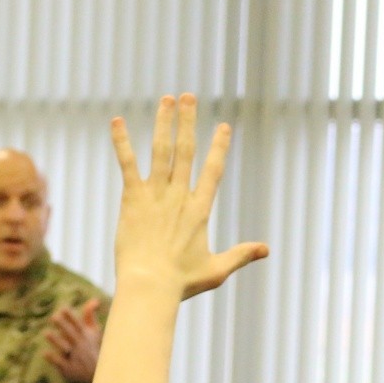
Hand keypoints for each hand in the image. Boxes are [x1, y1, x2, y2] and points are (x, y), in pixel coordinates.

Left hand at [44, 299, 102, 382]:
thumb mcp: (94, 332)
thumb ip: (90, 315)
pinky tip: (45, 353)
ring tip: (46, 333)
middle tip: (53, 317)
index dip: (71, 317)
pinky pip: (60, 363)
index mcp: (85, 336)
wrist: (97, 374)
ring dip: (56, 341)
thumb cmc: (92, 348)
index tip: (63, 309)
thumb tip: (95, 300)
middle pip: (71, 334)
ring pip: (64, 348)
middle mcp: (80, 346)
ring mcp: (74, 358)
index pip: (78, 324)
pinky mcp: (68, 369)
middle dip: (63, 326)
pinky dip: (53, 359)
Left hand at [109, 94, 268, 299]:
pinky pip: (128, 164)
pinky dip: (122, 142)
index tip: (223, 127)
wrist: (150, 286)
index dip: (219, 147)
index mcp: (200, 210)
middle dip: (188, 122)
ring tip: (167, 100)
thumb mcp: (217, 270)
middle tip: (189, 96)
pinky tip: (116, 121)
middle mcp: (179, 196)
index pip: (213, 171)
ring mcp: (156, 195)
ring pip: (161, 151)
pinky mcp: (133, 199)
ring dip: (164, 123)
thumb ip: (241, 255)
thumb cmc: (182, 282)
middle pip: (186, 151)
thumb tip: (267, 249)